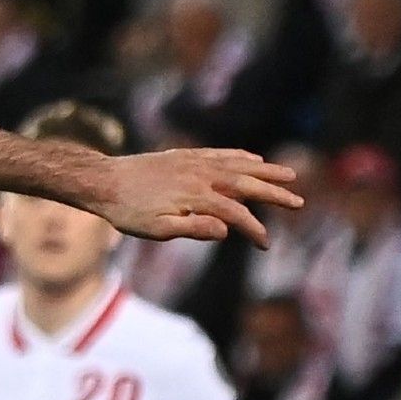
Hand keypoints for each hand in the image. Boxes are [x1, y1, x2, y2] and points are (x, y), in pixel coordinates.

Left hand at [96, 148, 301, 246]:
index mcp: (195, 196)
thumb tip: (227, 230)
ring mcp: (193, 162)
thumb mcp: (154, 229)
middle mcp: (200, 175)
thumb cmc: (126, 212)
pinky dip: (240, 156)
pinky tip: (253, 159)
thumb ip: (192, 229)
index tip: (265, 245)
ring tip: (289, 175)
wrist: (102, 181)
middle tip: (298, 203)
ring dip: (265, 171)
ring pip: (238, 165)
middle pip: (246, 184)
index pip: (236, 214)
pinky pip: (220, 154)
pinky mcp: (184, 156)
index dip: (253, 230)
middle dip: (274, 194)